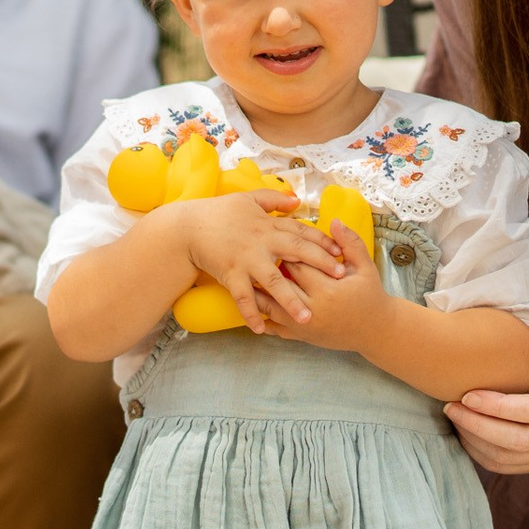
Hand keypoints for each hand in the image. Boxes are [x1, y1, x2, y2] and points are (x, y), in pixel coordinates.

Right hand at [165, 190, 345, 333]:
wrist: (187, 227)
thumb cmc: (218, 212)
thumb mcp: (248, 199)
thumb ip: (274, 199)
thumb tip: (297, 202)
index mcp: (268, 225)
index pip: (301, 232)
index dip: (322, 241)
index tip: (341, 251)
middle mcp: (261, 242)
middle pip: (297, 253)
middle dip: (320, 264)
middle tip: (340, 276)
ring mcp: (246, 260)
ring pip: (274, 282)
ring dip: (291, 300)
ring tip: (307, 317)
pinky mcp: (230, 274)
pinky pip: (243, 298)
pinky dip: (251, 314)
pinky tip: (260, 329)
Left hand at [261, 221, 387, 351]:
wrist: (375, 330)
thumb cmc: (370, 295)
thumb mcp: (365, 267)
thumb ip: (349, 243)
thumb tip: (333, 221)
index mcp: (327, 289)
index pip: (297, 264)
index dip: (284, 250)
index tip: (274, 238)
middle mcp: (311, 308)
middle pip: (279, 282)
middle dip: (266, 267)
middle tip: (252, 252)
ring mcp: (302, 325)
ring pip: (269, 306)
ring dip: (255, 291)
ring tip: (243, 274)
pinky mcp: (299, 336)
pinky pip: (273, 328)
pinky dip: (259, 317)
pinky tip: (249, 304)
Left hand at [446, 322, 528, 471]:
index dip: (499, 406)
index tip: (468, 394)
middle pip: (518, 441)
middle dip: (479, 425)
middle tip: (450, 406)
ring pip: (504, 457)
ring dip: (472, 438)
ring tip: (452, 414)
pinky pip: (498, 465)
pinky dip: (474, 449)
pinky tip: (461, 427)